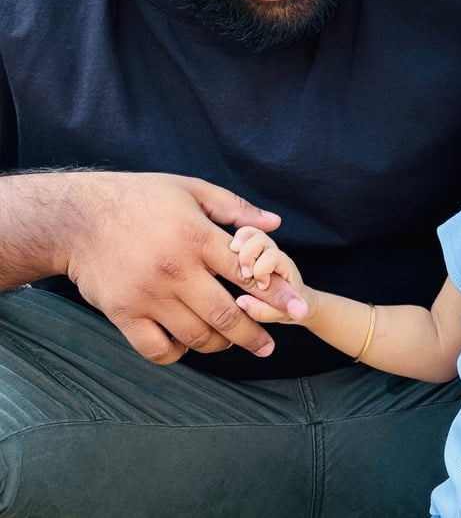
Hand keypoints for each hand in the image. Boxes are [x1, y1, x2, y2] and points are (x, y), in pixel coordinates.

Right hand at [62, 172, 304, 363]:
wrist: (79, 217)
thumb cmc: (141, 198)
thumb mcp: (191, 190)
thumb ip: (235, 208)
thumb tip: (275, 224)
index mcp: (196, 235)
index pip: (247, 271)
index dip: (277, 292)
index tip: (298, 308)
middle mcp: (176, 269)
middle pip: (226, 315)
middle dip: (255, 334)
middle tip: (269, 345)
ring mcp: (149, 295)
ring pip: (197, 337)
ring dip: (220, 345)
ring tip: (230, 342)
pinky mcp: (124, 314)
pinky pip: (159, 349)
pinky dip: (179, 354)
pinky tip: (187, 344)